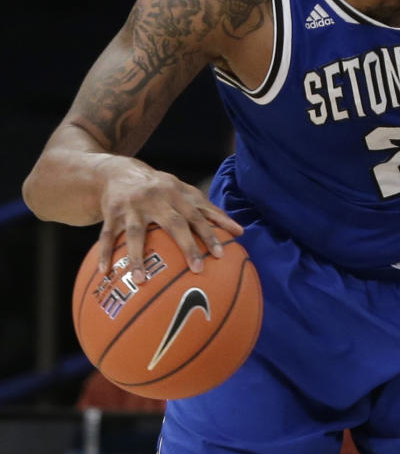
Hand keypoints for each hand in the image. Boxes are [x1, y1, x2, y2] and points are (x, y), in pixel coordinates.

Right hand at [97, 158, 242, 280]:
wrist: (118, 172)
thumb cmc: (160, 189)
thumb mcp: (184, 193)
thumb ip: (209, 211)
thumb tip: (240, 231)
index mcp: (176, 194)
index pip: (198, 215)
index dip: (210, 233)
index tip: (221, 254)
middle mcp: (156, 198)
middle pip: (174, 223)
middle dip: (186, 246)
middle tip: (196, 270)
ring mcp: (132, 206)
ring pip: (135, 233)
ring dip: (137, 257)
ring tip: (141, 280)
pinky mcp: (111, 213)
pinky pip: (106, 236)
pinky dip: (105, 254)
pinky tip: (106, 272)